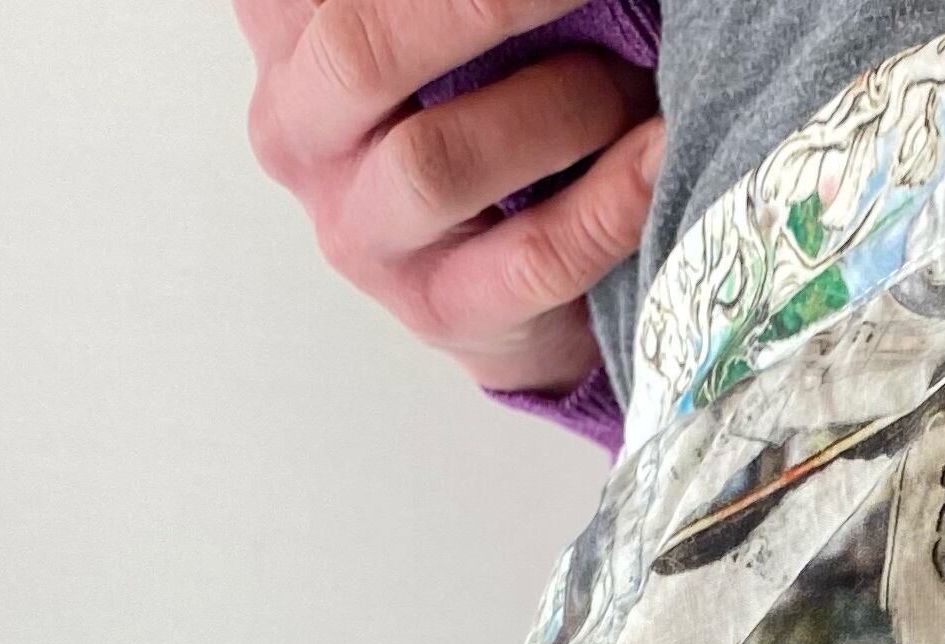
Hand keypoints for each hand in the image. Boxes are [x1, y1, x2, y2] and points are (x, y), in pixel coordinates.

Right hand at [238, 0, 663, 398]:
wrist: (509, 289)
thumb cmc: (481, 116)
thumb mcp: (439, 38)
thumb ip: (461, 11)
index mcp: (288, 36)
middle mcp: (298, 134)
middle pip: (362, 51)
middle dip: (488, 7)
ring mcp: (363, 235)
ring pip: (439, 162)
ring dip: (559, 108)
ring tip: (629, 82)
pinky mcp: (440, 311)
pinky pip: (531, 257)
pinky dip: (608, 201)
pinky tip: (656, 152)